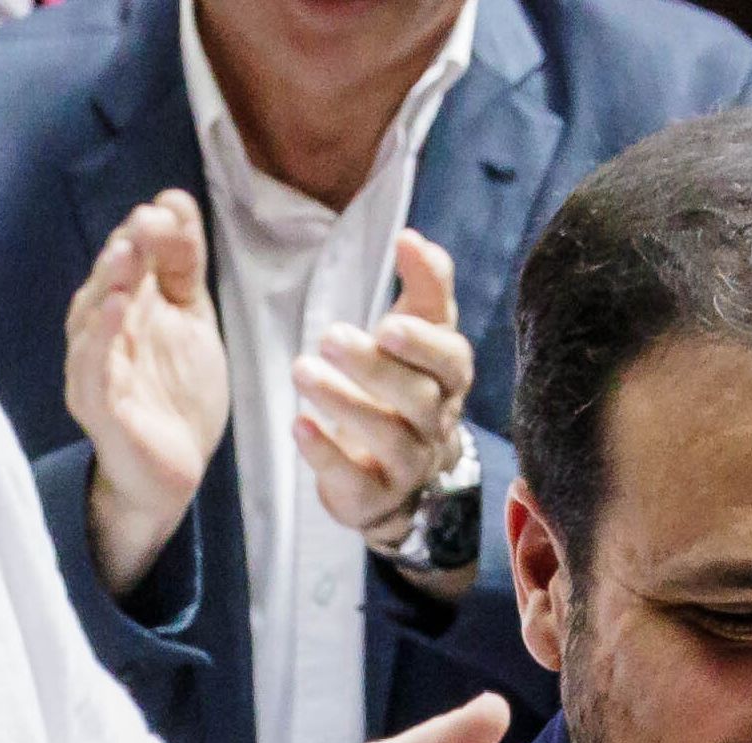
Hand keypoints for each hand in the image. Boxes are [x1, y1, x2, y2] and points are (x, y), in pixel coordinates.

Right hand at [66, 193, 228, 595]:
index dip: (144, 235)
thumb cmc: (177, 395)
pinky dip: (102, 339)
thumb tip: (174, 199)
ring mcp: (95, 375)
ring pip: (92, 323)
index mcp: (120, 313)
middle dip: (124, 253)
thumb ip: (183, 265)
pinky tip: (118, 310)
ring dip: (109, 286)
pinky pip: (94, 371)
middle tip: (145, 222)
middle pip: (104, 287)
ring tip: (129, 254)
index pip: (126, 264)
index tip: (168, 208)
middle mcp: (99, 339)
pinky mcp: (100, 411)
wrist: (176, 474)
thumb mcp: (191, 318)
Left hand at [301, 230, 475, 564]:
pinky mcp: (372, 497)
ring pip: (388, 439)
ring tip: (301, 369)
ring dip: (344, 402)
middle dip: (375, 369)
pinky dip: (325, 453)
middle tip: (330, 337)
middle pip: (418, 399)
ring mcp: (407, 466)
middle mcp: (436, 425)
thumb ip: (424, 286)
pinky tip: (298, 425)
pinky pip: (355, 481)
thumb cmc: (403, 383)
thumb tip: (414, 237)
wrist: (393, 470)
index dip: (424, 344)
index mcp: (448, 380)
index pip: (452, 362)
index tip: (388, 323)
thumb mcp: (417, 332)